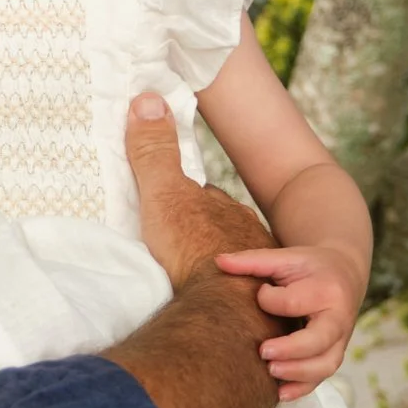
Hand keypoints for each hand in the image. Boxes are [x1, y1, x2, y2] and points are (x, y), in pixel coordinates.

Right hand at [124, 92, 268, 290]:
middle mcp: (246, 234)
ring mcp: (259, 271)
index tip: (171, 205)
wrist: (226, 309)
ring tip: (196, 278)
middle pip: (222, 227)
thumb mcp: (163, 195)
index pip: (205, 196)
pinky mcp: (260, 305)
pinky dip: (227, 294)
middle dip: (204, 231)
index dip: (188, 198)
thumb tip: (147, 98)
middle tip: (180, 246)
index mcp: (224, 209)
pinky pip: (241, 293)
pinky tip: (213, 304)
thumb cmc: (193, 250)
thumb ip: (155, 152)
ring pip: (236, 259)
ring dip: (217, 265)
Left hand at [214, 242, 362, 398]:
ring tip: (269, 373)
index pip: (294, 302)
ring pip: (325, 365)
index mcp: (326, 290)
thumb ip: (253, 260)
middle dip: (292, 349)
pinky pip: (322, 377)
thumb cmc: (309, 266)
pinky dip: (302, 388)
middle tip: (263, 352)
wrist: (345, 274)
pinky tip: (279, 394)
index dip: (270, 300)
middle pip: (319, 340)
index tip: (260, 292)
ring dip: (297, 373)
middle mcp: (339, 318)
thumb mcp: (286, 257)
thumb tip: (217, 261)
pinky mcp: (334, 354)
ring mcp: (340, 340)